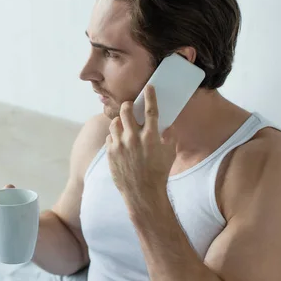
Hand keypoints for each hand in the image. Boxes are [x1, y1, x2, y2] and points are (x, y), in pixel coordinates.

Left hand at [106, 85, 175, 203]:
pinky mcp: (111, 153)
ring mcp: (120, 145)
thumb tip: (168, 125)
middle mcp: (134, 138)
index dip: (150, 96)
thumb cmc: (159, 173)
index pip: (150, 110)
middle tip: (129, 106)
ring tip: (124, 125)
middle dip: (127, 105)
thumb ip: (169, 136)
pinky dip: (115, 137)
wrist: (143, 194)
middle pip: (126, 111)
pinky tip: (120, 141)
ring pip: (114, 123)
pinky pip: (110, 138)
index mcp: (151, 136)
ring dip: (119, 121)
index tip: (149, 87)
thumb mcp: (170, 153)